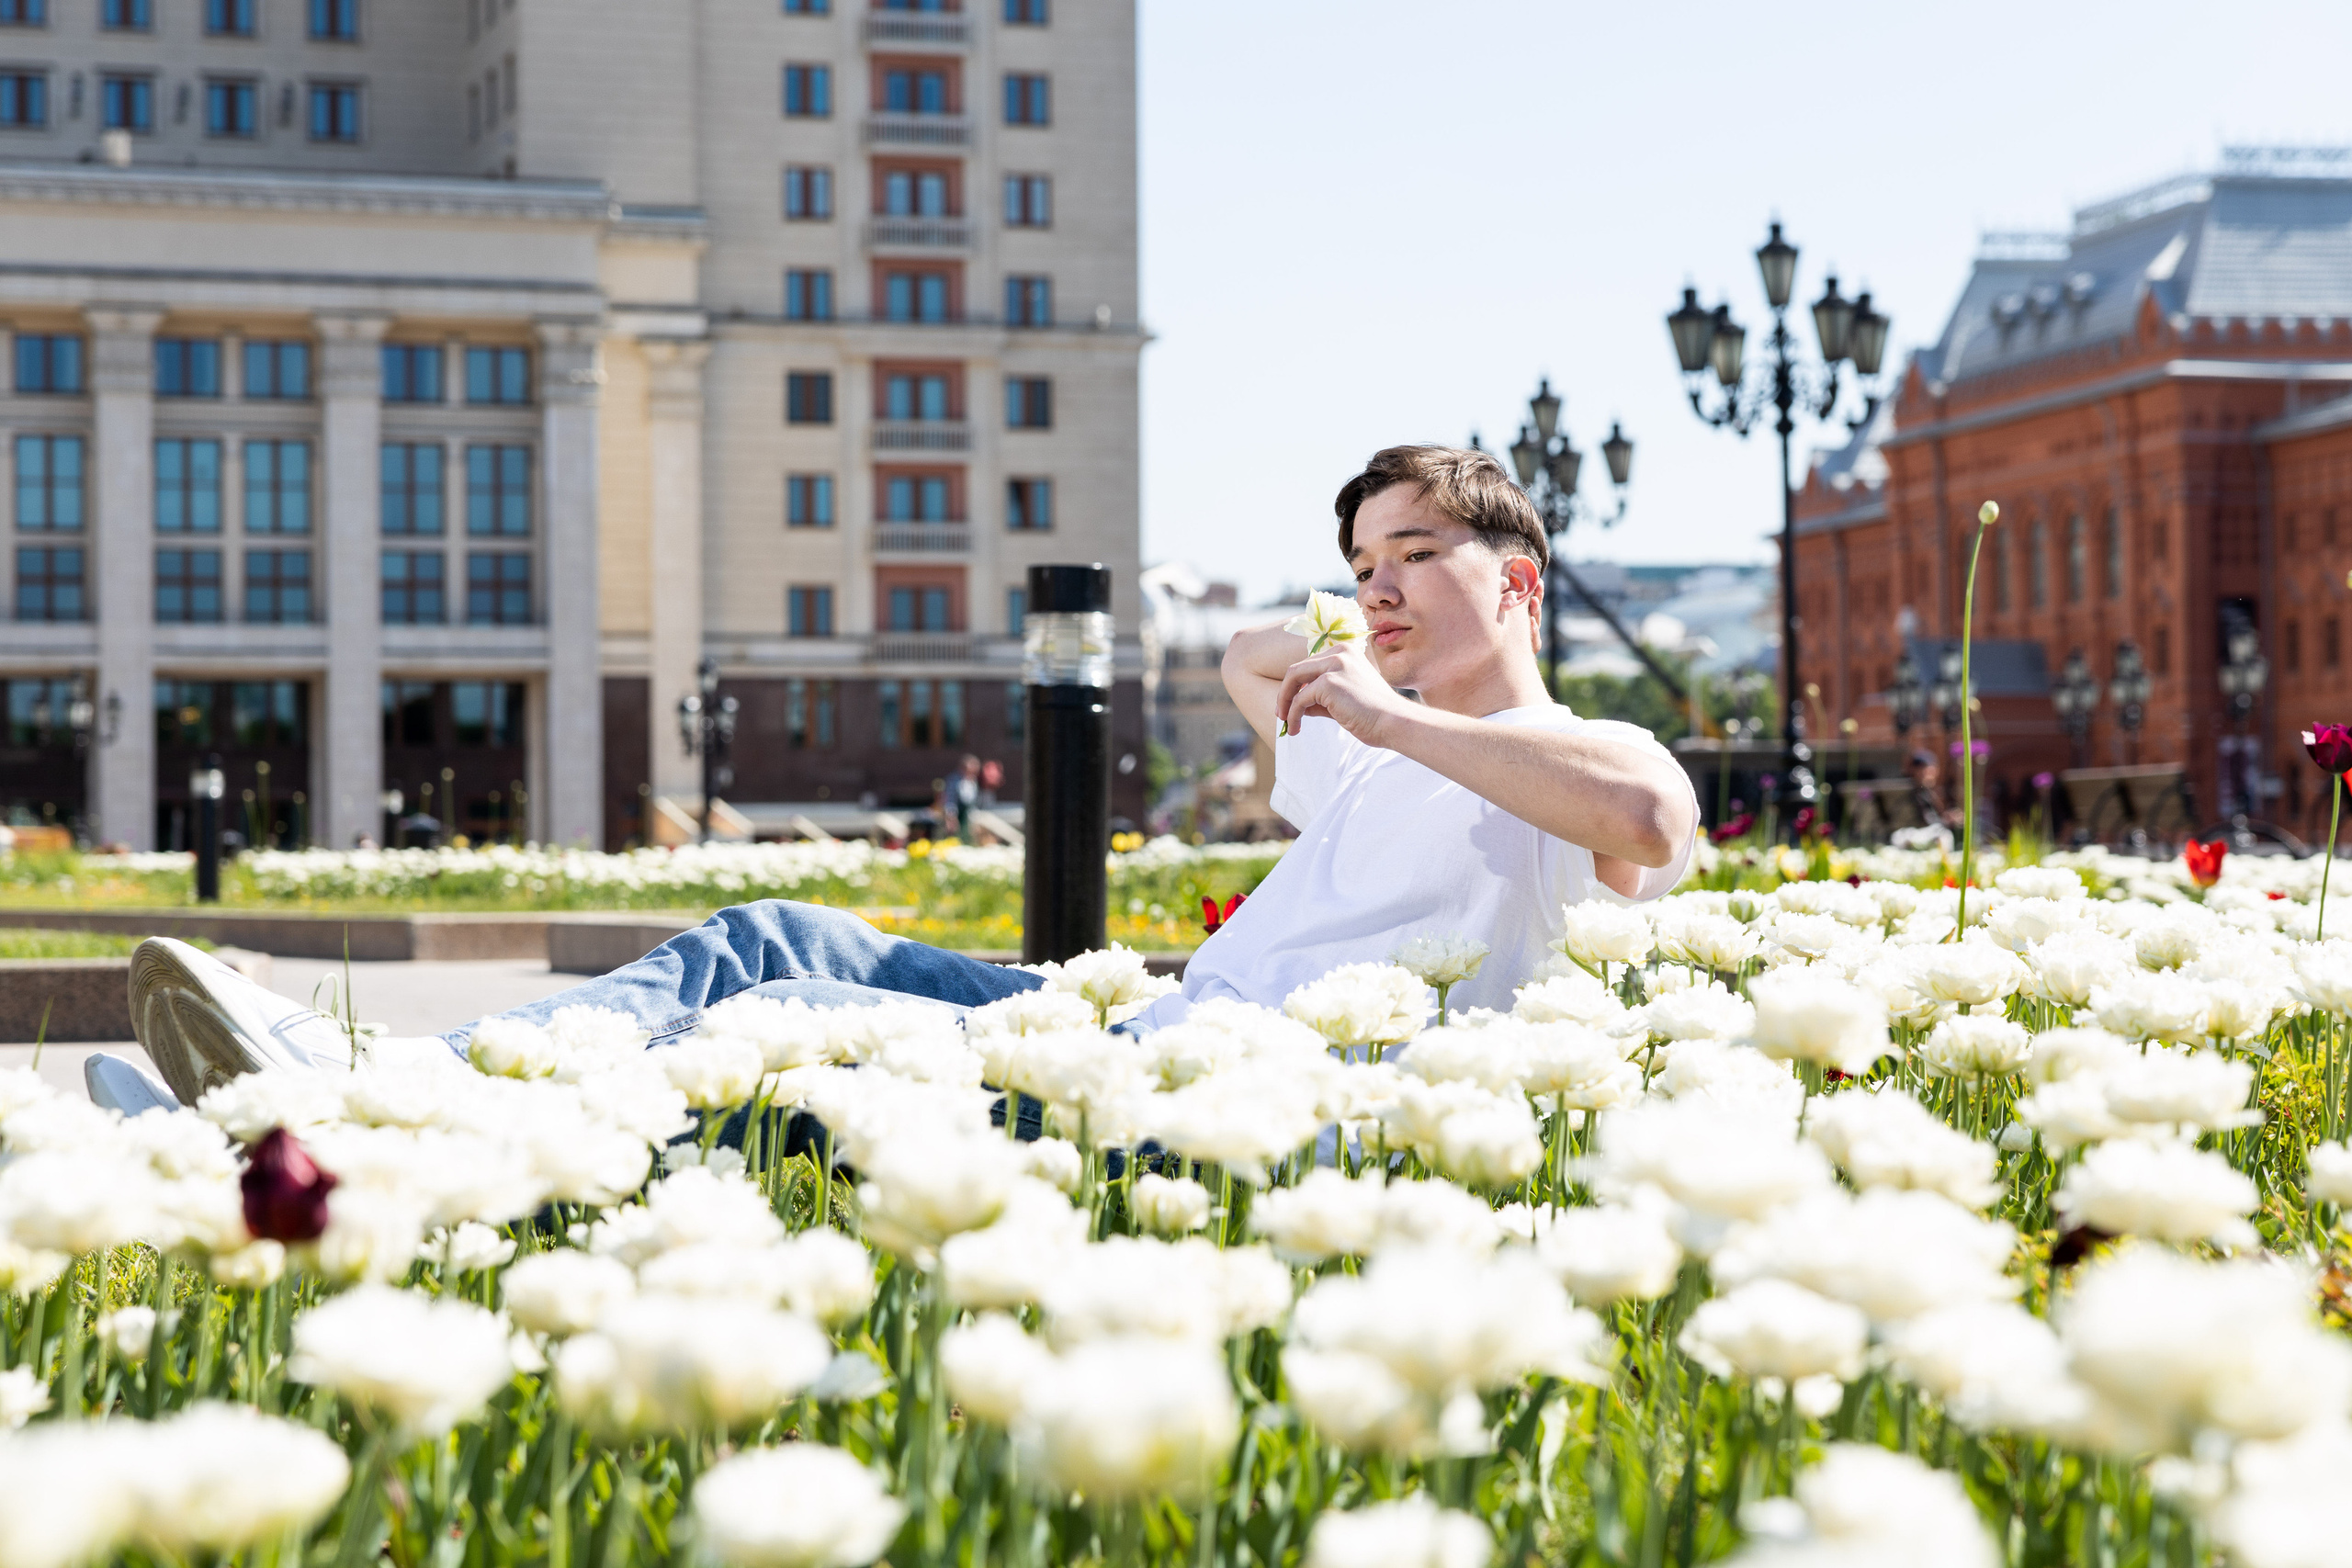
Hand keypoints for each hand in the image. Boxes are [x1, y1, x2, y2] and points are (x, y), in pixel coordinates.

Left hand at [1274, 647, 1416, 748]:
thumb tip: (1298, 706)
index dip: (1296, 685)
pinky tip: (1295, 728)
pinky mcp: (1328, 682)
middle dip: (1285, 693)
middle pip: (1296, 669)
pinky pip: (1300, 699)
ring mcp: (1334, 665)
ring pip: (1293, 680)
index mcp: (1345, 652)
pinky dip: (1293, 715)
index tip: (1290, 704)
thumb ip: (1321, 698)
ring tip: (1285, 722)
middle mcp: (1339, 653)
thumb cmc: (1374, 714)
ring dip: (1285, 703)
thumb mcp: (1344, 699)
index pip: (1310, 665)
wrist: (1393, 722)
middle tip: (1281, 713)